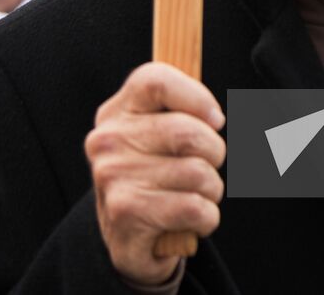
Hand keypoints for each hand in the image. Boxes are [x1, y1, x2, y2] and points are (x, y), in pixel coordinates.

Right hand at [85, 62, 225, 285]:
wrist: (127, 241)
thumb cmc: (155, 179)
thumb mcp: (158, 138)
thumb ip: (182, 112)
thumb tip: (215, 115)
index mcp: (117, 111)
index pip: (156, 81)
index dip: (197, 97)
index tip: (215, 119)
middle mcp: (108, 140)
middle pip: (188, 132)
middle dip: (214, 154)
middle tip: (206, 168)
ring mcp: (113, 176)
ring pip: (199, 173)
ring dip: (211, 191)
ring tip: (193, 198)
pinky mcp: (125, 214)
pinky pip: (194, 208)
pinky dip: (206, 219)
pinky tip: (189, 222)